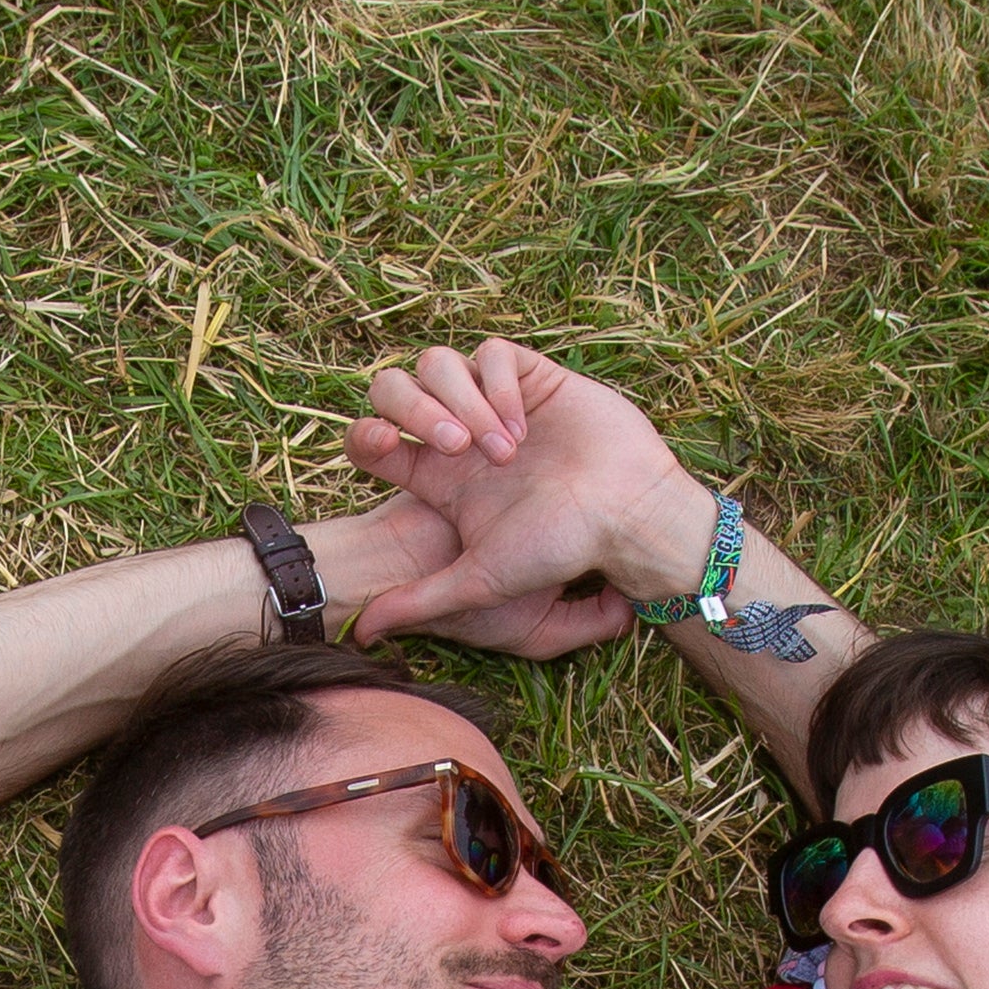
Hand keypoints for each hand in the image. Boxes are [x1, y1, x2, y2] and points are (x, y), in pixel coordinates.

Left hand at [341, 346, 706, 644]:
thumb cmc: (560, 549)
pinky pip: (491, 354)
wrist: (626, 517)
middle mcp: (459, 434)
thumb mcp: (478, 581)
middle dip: (413, 408)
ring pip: (439, 364)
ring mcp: (493, 401)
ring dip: (461, 400)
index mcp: (437, 477)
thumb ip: (418, 601)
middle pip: (395, 387)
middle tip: (456, 450)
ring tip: (502, 449)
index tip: (389, 447)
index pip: (371, 437)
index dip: (365, 432)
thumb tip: (362, 635)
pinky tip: (522, 425)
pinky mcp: (532, 377)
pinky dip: (497, 384)